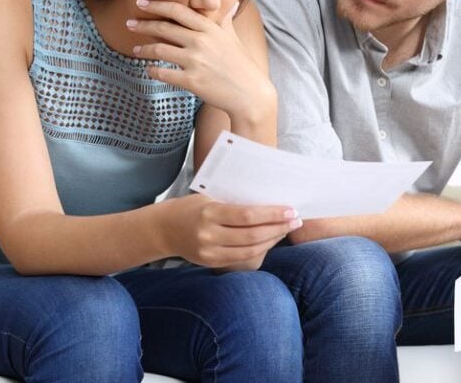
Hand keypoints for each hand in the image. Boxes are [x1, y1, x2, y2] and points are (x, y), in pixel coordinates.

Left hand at [128, 0, 274, 119]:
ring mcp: (195, 61)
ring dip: (144, 49)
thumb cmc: (242, 66)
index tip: (141, 3)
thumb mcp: (234, 39)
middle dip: (142, 24)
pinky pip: (163, 73)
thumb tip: (231, 4)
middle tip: (129, 23)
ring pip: (159, 50)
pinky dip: (152, 71)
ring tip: (137, 50)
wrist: (251, 94)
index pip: (177, 10)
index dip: (156, 5)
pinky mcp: (192, 81)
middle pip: (163, 27)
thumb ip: (226, 20)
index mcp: (210, 29)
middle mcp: (201, 42)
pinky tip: (149, 70)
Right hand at [163, 195, 301, 268]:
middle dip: (278, 228)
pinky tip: (270, 240)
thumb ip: (236, 203)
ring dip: (273, 240)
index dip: (273, 214)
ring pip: (250, 250)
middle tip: (295, 220)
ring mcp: (210, 252)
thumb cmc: (192, 207)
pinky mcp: (212, 263)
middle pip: (252, 235)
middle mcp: (209, 234)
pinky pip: (242, 258)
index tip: (291, 210)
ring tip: (286, 229)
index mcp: (210, 212)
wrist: (164, 229)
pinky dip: (260, 249)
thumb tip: (271, 204)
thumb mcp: (211, 198)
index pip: (248, 216)